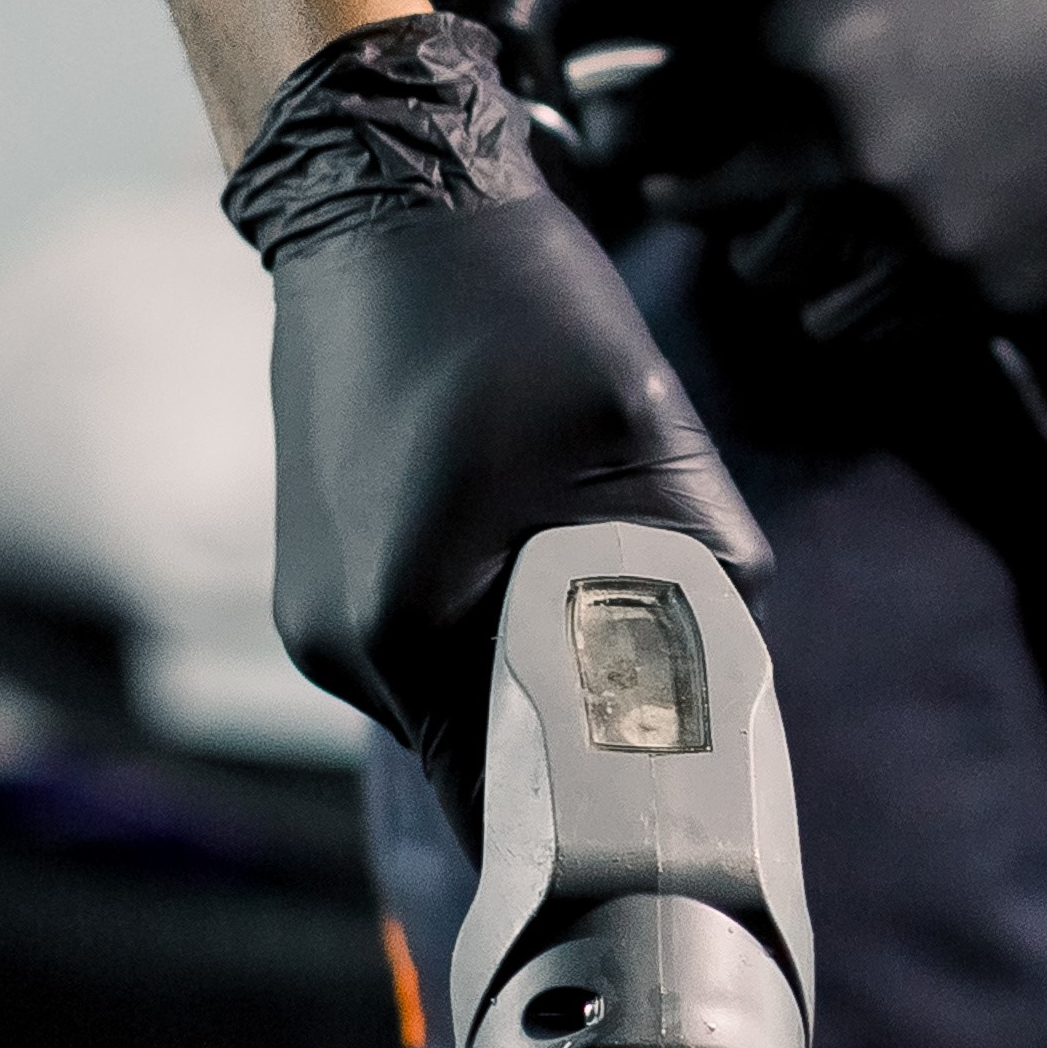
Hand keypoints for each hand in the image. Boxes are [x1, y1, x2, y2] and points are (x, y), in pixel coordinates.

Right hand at [225, 14, 768, 821]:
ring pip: (453, 703)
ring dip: (528, 677)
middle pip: (482, 761)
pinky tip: (527, 553)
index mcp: (408, 627)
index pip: (506, 811)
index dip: (593, 831)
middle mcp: (343, 646)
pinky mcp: (321, 580)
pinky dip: (483, 628)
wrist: (384, 203)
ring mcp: (319, 616)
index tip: (663, 844)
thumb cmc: (515, 306)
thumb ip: (697, 578)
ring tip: (594, 599)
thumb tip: (727, 680)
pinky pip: (421, 648)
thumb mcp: (647, 437)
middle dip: (574, 745)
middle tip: (666, 712)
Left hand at [561, 0, 1046, 317]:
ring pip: (794, 291)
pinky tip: (892, 244)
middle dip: (709, 191)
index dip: (638, 128)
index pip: (653, 130)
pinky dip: (873, 297)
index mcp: (805, 56)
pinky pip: (885, 328)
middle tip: (727, 165)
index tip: (649, 120)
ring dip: (790, 255)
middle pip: (715, 219)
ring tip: (816, 210)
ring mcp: (926, 239)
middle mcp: (855, 161)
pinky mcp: (993, 293)